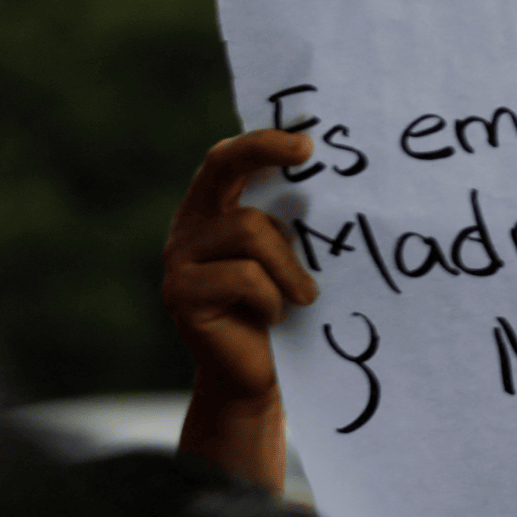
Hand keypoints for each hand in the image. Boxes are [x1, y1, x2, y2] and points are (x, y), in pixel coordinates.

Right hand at [162, 129, 317, 402]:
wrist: (257, 376)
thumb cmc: (284, 312)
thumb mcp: (290, 260)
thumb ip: (292, 224)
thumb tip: (336, 185)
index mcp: (213, 210)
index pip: (229, 160)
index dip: (262, 142)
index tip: (305, 140)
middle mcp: (190, 226)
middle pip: (222, 168)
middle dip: (263, 150)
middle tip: (306, 152)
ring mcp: (180, 258)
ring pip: (249, 229)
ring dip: (289, 265)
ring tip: (304, 297)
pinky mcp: (182, 294)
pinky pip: (245, 276)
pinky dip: (273, 298)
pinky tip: (275, 318)